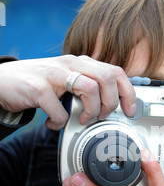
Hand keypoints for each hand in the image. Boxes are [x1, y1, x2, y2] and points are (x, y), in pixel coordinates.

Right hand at [0, 55, 135, 129]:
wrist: (3, 81)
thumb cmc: (38, 84)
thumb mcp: (67, 82)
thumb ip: (87, 88)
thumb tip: (111, 107)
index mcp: (81, 63)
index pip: (115, 71)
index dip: (128, 92)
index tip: (130, 110)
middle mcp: (70, 64)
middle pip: (108, 78)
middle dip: (111, 103)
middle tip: (102, 116)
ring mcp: (54, 74)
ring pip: (90, 89)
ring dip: (91, 111)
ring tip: (81, 120)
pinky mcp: (39, 88)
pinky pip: (61, 110)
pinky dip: (60, 122)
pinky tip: (53, 122)